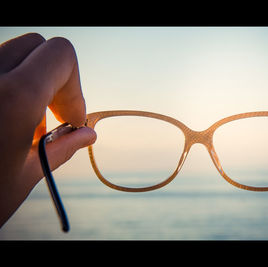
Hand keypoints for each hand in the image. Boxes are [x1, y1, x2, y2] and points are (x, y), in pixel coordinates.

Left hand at [0, 33, 96, 226]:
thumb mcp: (26, 175)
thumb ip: (63, 147)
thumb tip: (87, 134)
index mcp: (12, 98)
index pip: (60, 55)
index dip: (75, 86)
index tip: (71, 118)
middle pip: (37, 47)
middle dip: (55, 78)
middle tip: (54, 115)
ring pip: (11, 55)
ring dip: (30, 82)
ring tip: (24, 124)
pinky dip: (6, 86)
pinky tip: (3, 121)